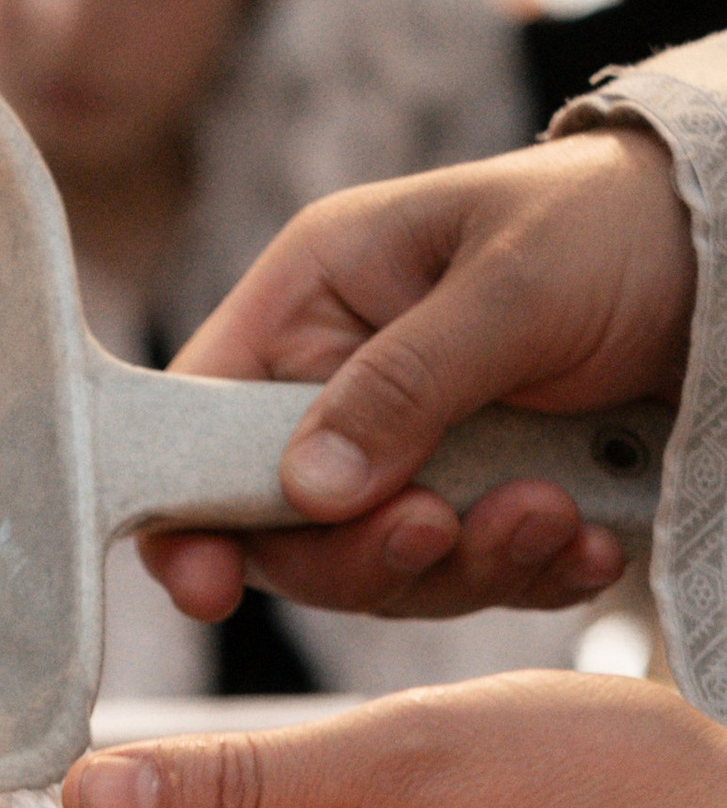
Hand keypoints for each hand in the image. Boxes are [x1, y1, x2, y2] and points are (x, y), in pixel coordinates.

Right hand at [142, 128, 694, 624]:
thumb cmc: (620, 225)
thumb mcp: (514, 285)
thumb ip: (405, 386)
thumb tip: (304, 488)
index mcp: (314, 301)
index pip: (196, 421)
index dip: (187, 510)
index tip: (210, 582)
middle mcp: (342, 385)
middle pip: (286, 528)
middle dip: (369, 551)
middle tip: (445, 526)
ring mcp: (409, 453)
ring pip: (381, 570)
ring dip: (467, 564)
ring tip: (551, 515)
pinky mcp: (478, 501)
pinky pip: (470, 579)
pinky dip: (528, 575)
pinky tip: (587, 543)